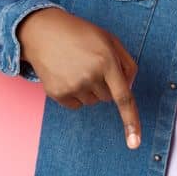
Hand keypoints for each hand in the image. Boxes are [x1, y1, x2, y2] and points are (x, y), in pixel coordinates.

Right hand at [16, 8, 141, 148]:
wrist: (42, 31)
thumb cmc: (79, 34)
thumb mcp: (109, 40)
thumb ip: (127, 64)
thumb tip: (129, 89)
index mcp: (106, 60)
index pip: (124, 97)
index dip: (131, 121)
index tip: (134, 144)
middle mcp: (90, 75)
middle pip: (108, 98)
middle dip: (104, 85)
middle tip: (89, 64)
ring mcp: (72, 85)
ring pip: (92, 102)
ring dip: (88, 89)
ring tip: (75, 66)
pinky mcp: (57, 93)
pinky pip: (76, 105)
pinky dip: (74, 94)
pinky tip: (65, 74)